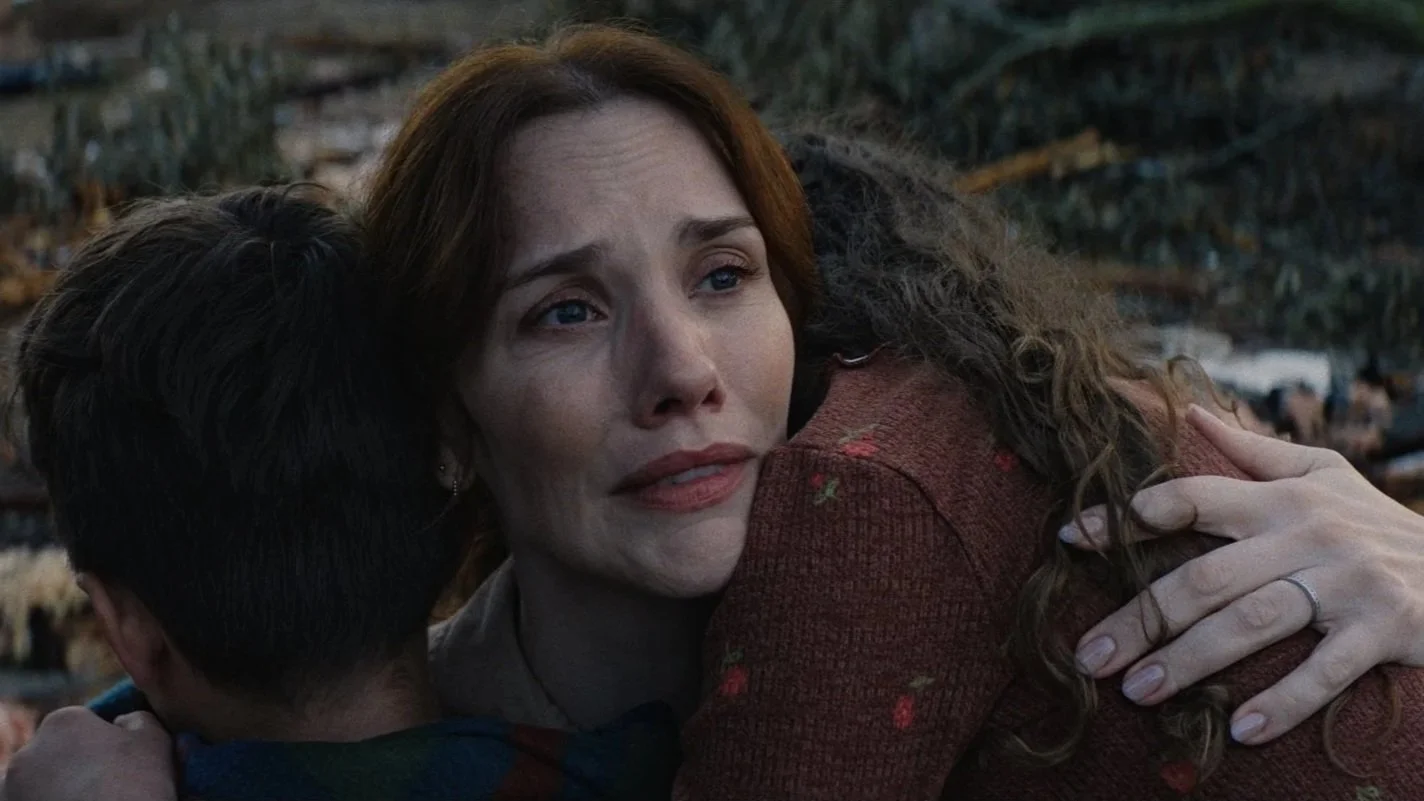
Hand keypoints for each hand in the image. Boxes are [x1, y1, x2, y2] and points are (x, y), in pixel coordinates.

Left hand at [3, 708, 176, 800]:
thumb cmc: (135, 787)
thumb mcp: (155, 741)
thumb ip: (138, 720)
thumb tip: (123, 721)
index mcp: (63, 722)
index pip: (83, 724)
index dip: (104, 744)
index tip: (119, 765)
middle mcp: (28, 750)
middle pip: (57, 752)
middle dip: (76, 766)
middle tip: (105, 788)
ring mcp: (12, 786)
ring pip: (41, 781)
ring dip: (59, 789)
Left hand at [1061, 404, 1423, 744]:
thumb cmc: (1376, 522)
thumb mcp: (1323, 474)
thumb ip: (1253, 451)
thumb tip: (1190, 411)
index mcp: (1282, 498)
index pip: (1190, 499)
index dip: (1127, 518)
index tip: (1069, 538)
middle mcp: (1308, 534)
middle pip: (1205, 577)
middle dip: (1141, 618)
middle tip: (1089, 657)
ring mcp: (1347, 582)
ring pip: (1251, 622)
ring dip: (1190, 661)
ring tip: (1136, 693)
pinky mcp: (1386, 628)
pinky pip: (1326, 671)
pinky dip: (1284, 703)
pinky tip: (1240, 730)